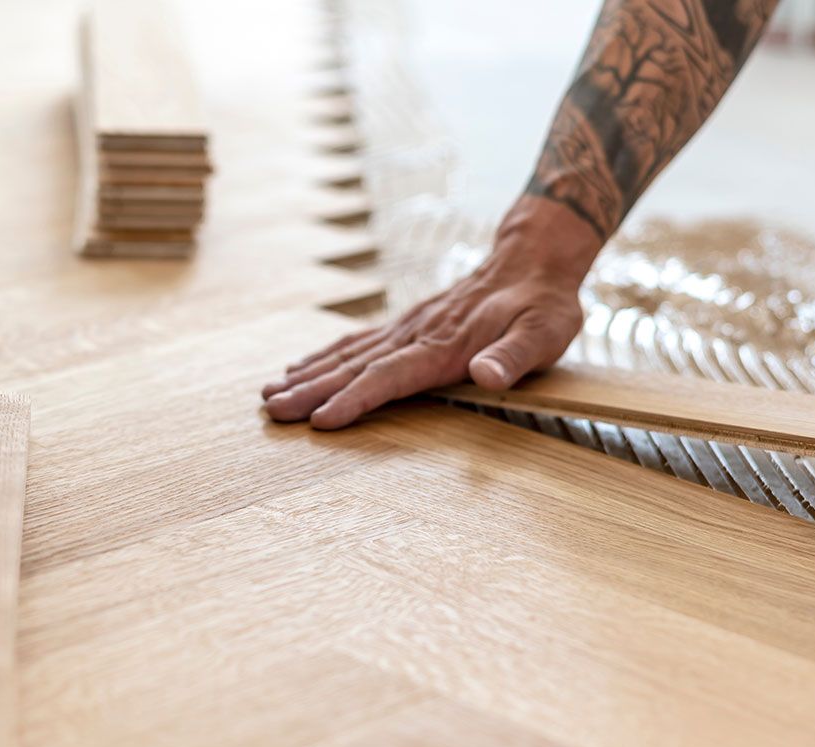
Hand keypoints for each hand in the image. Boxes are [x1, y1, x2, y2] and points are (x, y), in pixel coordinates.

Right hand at [263, 198, 600, 428]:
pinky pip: (356, 341)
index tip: (321, 421)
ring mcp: (407, 327)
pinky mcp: (407, 323)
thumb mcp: (544, 333)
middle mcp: (417, 335)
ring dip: (308, 375)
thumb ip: (514, 357)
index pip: (391, 376)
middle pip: (355, 366)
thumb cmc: (543, 305)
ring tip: (269, 395)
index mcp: (446, 346)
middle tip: (272, 412)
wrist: (533, 258)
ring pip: (347, 353)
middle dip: (312, 391)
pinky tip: (300, 366)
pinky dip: (324, 355)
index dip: (356, 400)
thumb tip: (487, 375)